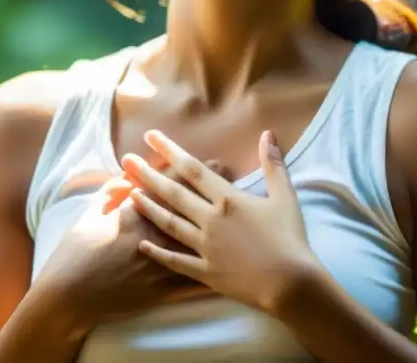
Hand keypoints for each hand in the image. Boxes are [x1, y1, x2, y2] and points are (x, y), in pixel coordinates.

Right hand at [34, 160, 234, 328]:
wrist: (70, 294)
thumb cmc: (77, 250)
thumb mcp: (91, 212)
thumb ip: (113, 192)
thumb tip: (128, 176)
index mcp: (138, 212)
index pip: (174, 185)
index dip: (197, 172)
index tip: (216, 162)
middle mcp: (156, 235)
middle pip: (195, 207)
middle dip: (218, 191)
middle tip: (236, 177)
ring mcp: (163, 263)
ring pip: (201, 240)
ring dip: (222, 225)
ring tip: (240, 212)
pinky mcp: (164, 289)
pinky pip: (197, 280)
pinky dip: (216, 270)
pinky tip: (236, 261)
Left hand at [121, 130, 320, 314]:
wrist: (290, 283)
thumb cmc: (289, 238)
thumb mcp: (285, 196)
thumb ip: (273, 164)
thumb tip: (267, 133)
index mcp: (227, 199)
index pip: (193, 170)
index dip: (170, 151)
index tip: (151, 136)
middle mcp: (210, 220)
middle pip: (173, 193)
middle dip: (148, 175)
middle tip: (126, 161)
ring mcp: (205, 247)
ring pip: (169, 224)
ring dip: (148, 208)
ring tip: (130, 195)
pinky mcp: (205, 272)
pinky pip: (176, 261)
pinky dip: (158, 253)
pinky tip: (142, 245)